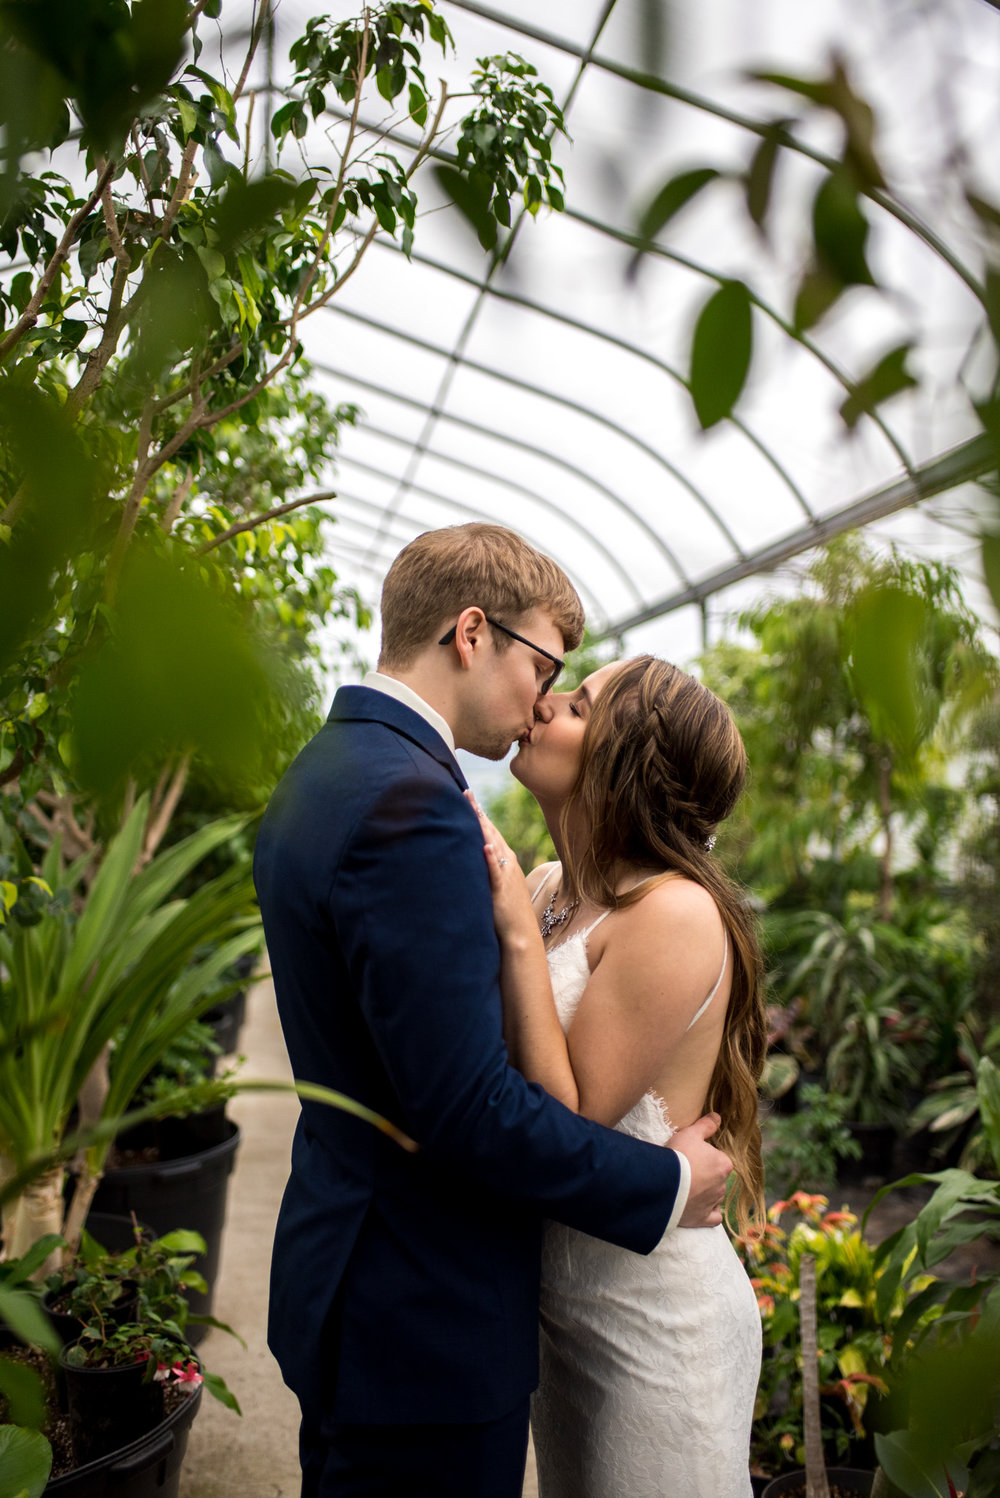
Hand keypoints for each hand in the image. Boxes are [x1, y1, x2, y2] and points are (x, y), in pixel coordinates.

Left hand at [465, 792, 536, 943]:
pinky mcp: (502, 889)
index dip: (479, 814)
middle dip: (478, 813)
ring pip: (493, 846)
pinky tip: (484, 846)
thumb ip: (487, 870)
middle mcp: (507, 862)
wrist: (520, 934)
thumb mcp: (497, 885)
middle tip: (465, 794)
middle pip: (491, 832)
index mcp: (506, 860)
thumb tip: (472, 859)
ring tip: (473, 811)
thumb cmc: (507, 912)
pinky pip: (495, 871)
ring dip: (483, 828)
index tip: (467, 797)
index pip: (491, 831)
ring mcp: (506, 874)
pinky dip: (490, 858)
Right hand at [669, 1113, 732, 1228]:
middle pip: (716, 1178)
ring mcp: (713, 1203)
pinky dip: (709, 1213)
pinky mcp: (703, 1218)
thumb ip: (706, 1125)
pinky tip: (700, 1208)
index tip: (692, 1155)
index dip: (705, 1156)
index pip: (719, 1159)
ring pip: (715, 1196)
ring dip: (705, 1192)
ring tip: (687, 1187)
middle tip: (686, 1170)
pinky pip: (714, 1218)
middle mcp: (722, 1185)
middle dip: (705, 1175)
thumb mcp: (690, 1133)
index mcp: (724, 1164)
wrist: (664, 1184)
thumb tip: (718, 1117)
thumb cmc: (679, 1156)